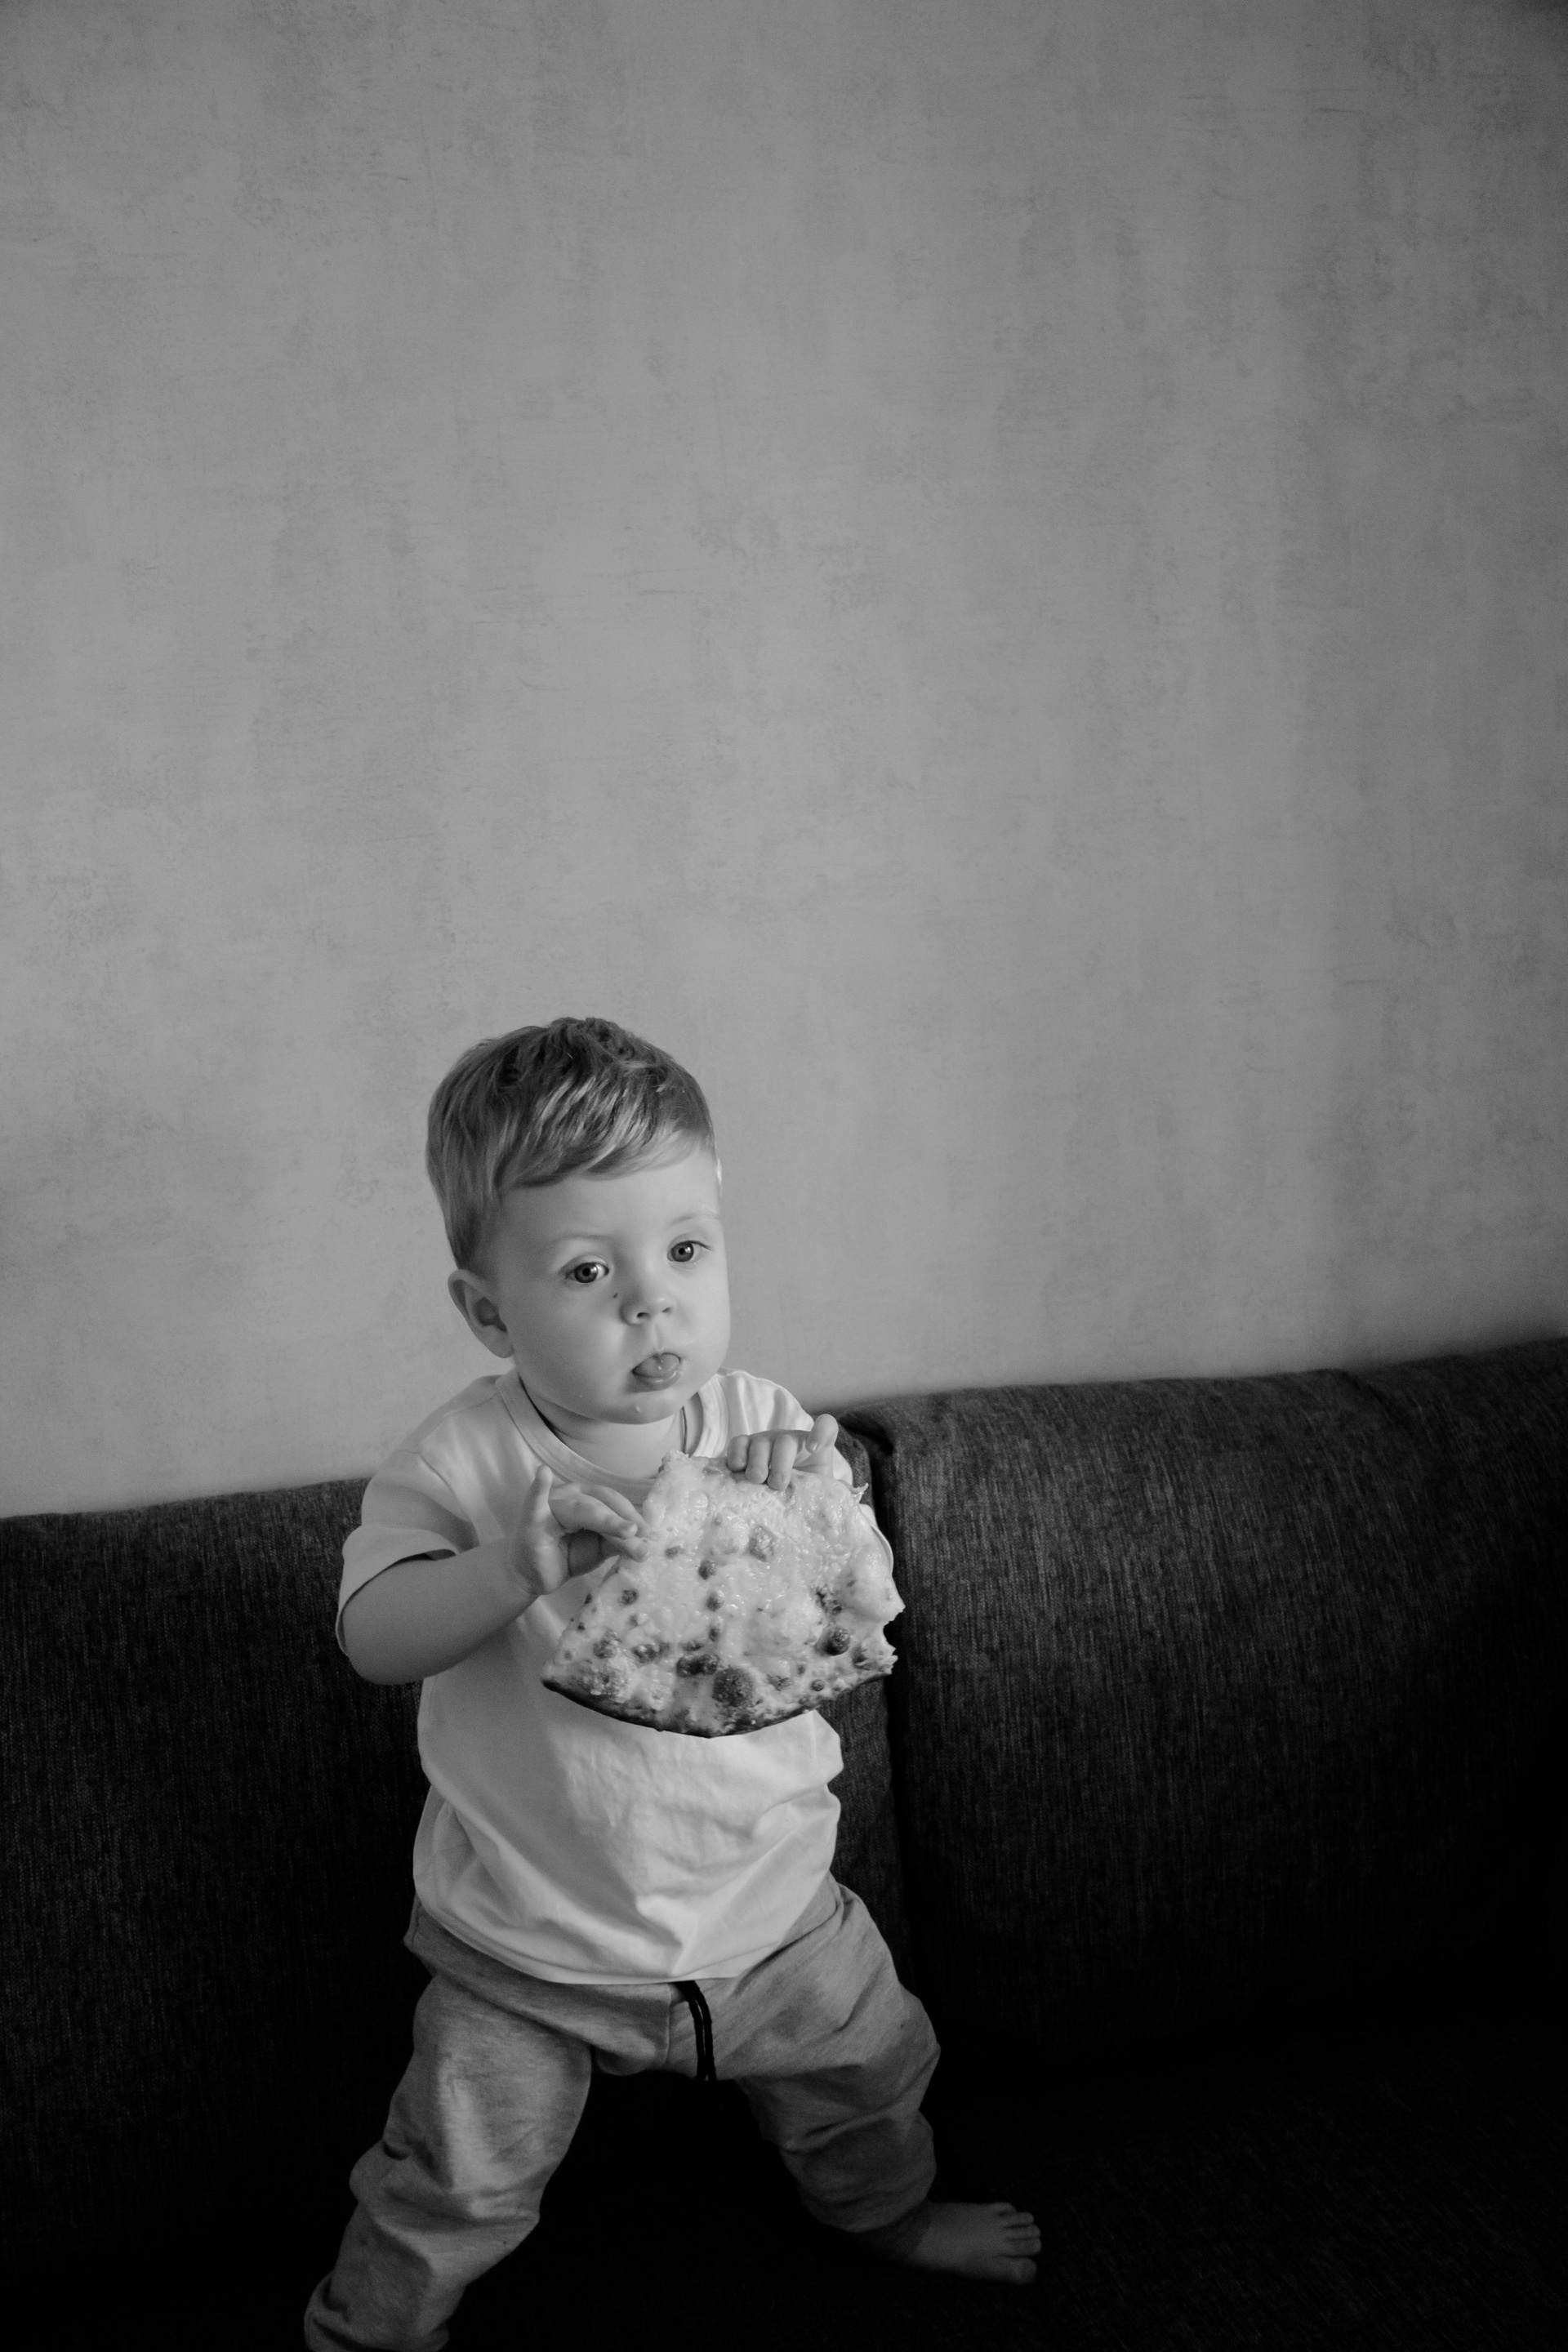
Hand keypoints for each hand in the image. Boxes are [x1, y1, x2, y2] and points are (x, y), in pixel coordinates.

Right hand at [508, 1466, 647, 1598]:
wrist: (532, 1575)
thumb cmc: (565, 1555)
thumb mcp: (598, 1550)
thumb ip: (617, 1542)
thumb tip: (645, 1543)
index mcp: (587, 1497)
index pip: (614, 1502)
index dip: (633, 1516)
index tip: (650, 1534)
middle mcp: (570, 1494)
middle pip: (602, 1505)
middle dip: (625, 1524)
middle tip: (642, 1544)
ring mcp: (550, 1504)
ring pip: (583, 1509)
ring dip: (608, 1522)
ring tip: (628, 1532)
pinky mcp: (531, 1519)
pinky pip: (534, 1501)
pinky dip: (538, 1487)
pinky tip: (542, 1474)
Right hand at [724, 1414, 838, 1491]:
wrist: (779, 1498)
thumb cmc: (804, 1495)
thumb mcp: (819, 1495)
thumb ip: (829, 1497)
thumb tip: (840, 1512)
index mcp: (816, 1447)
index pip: (826, 1427)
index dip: (821, 1432)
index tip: (814, 1449)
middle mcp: (790, 1440)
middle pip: (786, 1440)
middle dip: (781, 1462)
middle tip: (777, 1484)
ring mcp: (766, 1441)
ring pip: (761, 1442)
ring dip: (757, 1461)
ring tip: (756, 1480)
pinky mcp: (745, 1447)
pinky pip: (738, 1443)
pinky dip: (736, 1454)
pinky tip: (736, 1468)